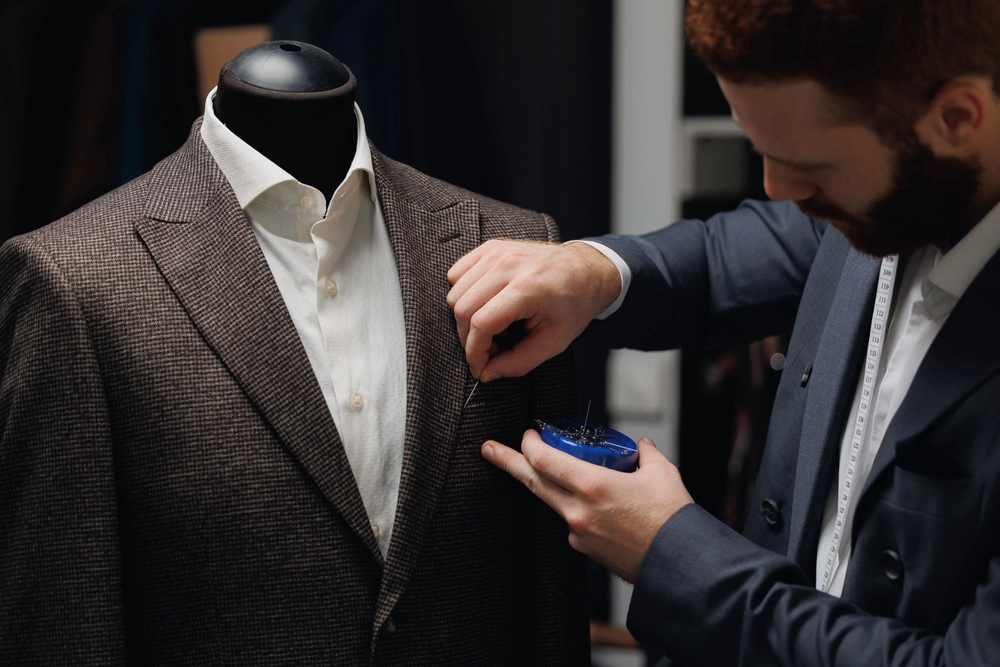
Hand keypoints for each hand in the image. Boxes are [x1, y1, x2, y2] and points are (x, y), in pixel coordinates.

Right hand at [446, 240, 619, 380]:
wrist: (586, 270)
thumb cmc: (574, 304)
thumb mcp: (553, 342)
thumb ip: (518, 363)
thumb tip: (487, 372)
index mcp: (527, 288)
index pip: (481, 324)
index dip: (475, 353)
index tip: (480, 367)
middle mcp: (508, 266)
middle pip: (463, 309)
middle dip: (470, 339)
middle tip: (489, 350)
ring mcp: (497, 253)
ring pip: (455, 293)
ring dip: (466, 318)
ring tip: (492, 327)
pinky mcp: (490, 248)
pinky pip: (457, 274)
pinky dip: (463, 294)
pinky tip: (485, 304)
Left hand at [481, 431, 692, 582]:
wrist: (680, 565)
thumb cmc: (672, 521)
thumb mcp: (661, 473)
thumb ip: (646, 454)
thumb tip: (642, 445)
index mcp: (592, 486)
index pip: (544, 460)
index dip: (529, 444)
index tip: (527, 435)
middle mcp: (578, 511)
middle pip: (533, 482)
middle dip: (508, 462)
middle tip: (490, 450)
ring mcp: (579, 534)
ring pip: (554, 503)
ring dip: (552, 487)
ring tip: (567, 476)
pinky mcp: (586, 550)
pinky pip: (574, 523)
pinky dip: (579, 511)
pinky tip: (603, 510)